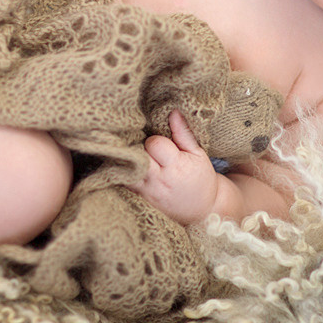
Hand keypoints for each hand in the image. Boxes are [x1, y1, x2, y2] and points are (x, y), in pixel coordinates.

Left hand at [130, 111, 219, 225]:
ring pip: (125, 167)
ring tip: (142, 159)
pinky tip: (134, 168)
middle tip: (149, 151)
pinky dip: (125, 171)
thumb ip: (183, 133)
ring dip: (130, 159)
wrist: (200, 211)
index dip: (156, 140)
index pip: (154, 144)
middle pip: (136, 154)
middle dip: (140, 148)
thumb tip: (173, 111)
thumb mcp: (198, 154)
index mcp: (175, 167)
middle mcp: (156, 181)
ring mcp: (144, 191)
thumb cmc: (199, 179)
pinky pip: (122, 179)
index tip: (162, 144)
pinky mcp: (136, 198)